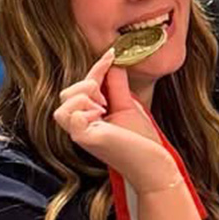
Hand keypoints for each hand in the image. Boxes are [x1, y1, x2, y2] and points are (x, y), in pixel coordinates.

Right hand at [54, 48, 177, 188]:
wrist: (155, 164)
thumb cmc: (142, 141)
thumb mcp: (127, 105)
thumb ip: (116, 85)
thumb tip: (113, 60)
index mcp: (88, 118)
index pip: (82, 87)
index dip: (97, 68)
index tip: (112, 55)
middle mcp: (81, 127)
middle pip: (66, 94)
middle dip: (87, 86)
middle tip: (108, 102)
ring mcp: (81, 134)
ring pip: (63, 104)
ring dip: (85, 97)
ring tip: (104, 109)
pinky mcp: (86, 139)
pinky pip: (72, 116)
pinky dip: (85, 110)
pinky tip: (100, 116)